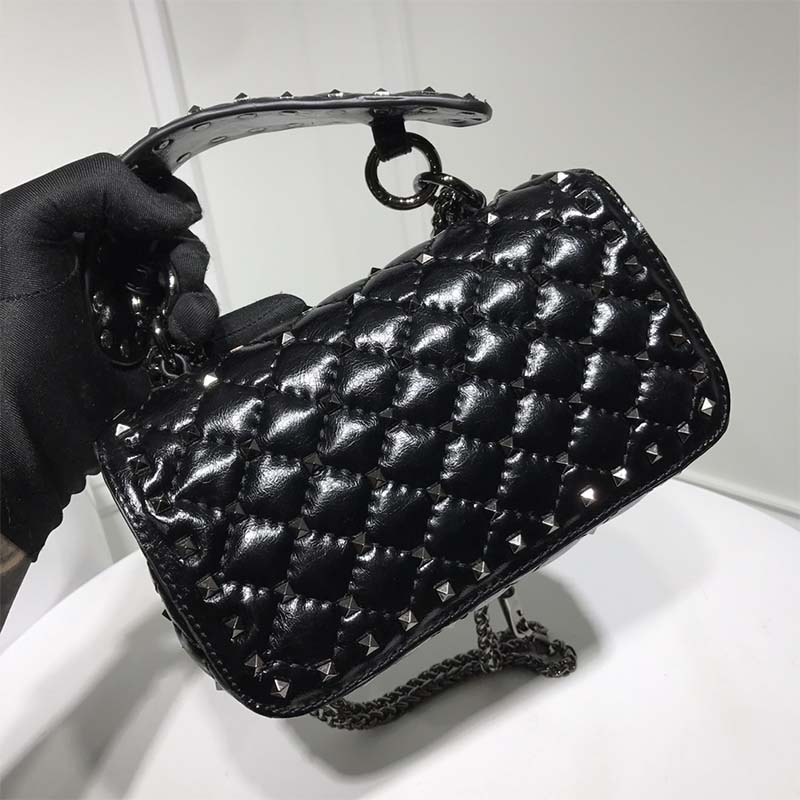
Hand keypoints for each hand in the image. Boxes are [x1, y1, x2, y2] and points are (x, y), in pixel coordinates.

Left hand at [0, 153, 221, 560]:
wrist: (20, 442)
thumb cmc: (11, 336)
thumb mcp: (21, 233)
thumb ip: (91, 188)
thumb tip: (181, 212)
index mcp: (66, 242)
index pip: (128, 202)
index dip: (159, 201)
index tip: (176, 216)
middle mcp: (101, 279)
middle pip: (167, 246)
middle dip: (184, 256)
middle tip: (182, 278)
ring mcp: (133, 325)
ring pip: (191, 292)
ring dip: (200, 300)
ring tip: (188, 328)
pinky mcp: (160, 367)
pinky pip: (210, 338)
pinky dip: (238, 327)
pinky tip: (242, 327)